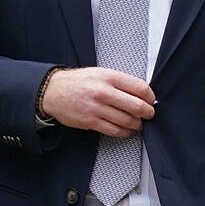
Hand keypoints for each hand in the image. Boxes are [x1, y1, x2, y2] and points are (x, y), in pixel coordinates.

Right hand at [40, 67, 155, 136]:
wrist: (53, 91)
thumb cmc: (78, 82)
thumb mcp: (100, 73)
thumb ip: (120, 82)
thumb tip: (141, 93)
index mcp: (109, 77)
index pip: (140, 88)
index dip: (150, 97)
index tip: (151, 100)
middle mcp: (104, 92)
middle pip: (137, 106)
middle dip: (148, 113)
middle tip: (149, 114)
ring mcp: (97, 108)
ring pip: (127, 121)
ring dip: (137, 124)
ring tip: (138, 123)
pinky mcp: (91, 121)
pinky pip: (114, 130)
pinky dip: (125, 132)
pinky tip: (127, 130)